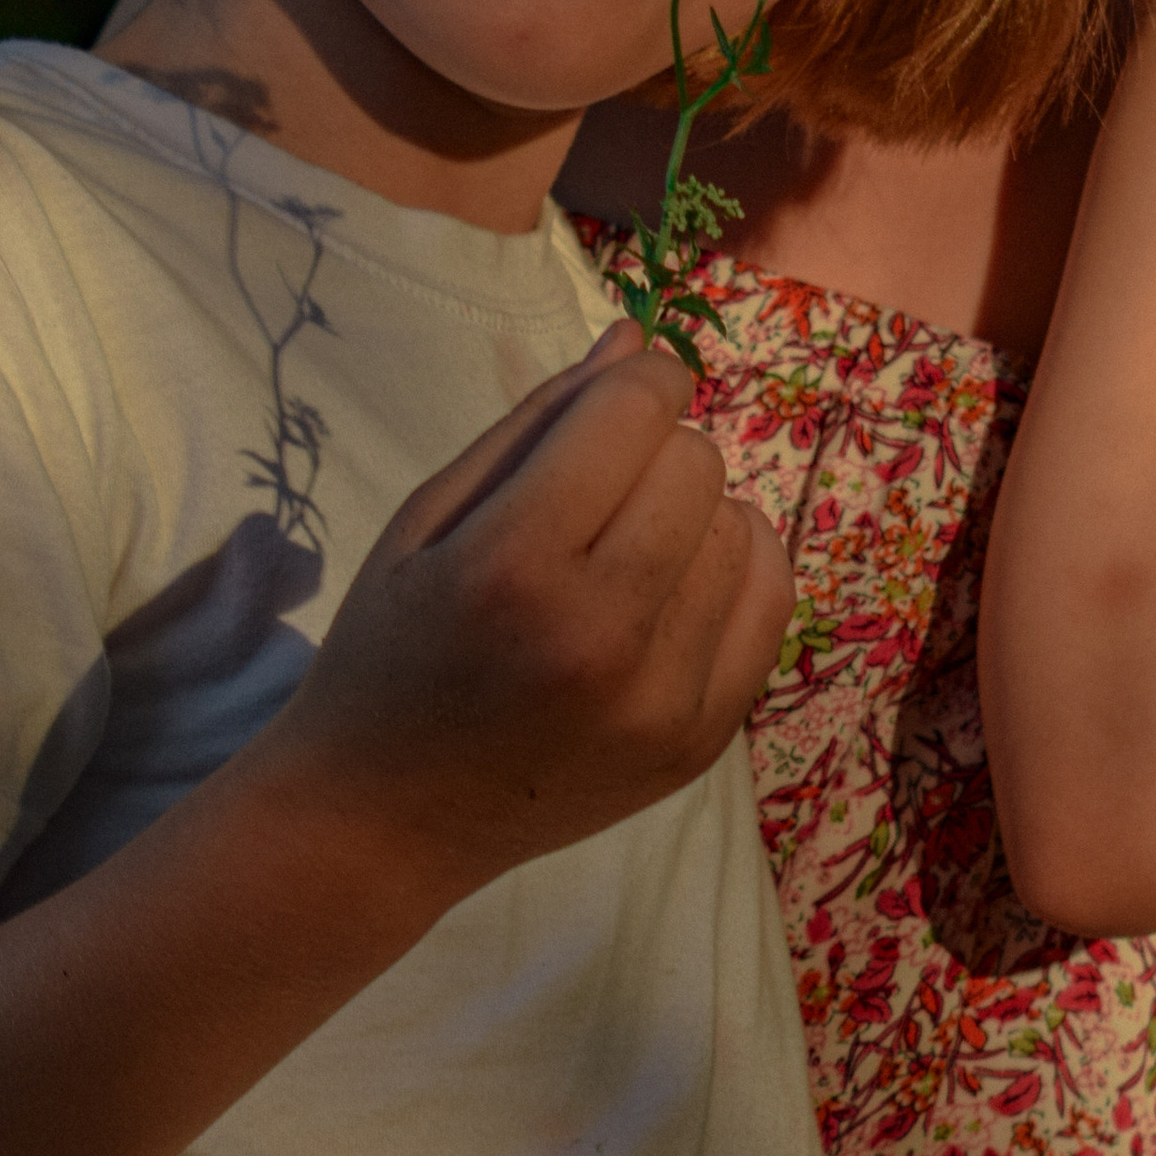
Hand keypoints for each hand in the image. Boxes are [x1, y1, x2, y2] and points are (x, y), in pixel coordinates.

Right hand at [266, 324, 790, 897]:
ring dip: (694, 516)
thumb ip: (536, 423)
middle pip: (697, 463)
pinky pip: (771, 602)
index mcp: (512, 566)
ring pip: (743, 526)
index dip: (637, 383)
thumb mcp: (429, 520)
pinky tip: (672, 588)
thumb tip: (640, 336)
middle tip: (597, 497)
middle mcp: (600, 634)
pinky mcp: (701, 742)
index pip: (636, 410)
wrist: (384, 819)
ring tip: (624, 555)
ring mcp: (662, 699)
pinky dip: (733, 572)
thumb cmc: (390, 650)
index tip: (615, 404)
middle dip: (655, 453)